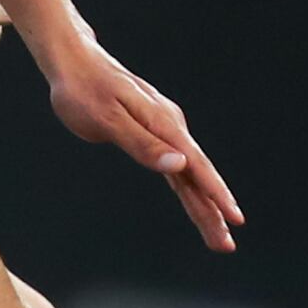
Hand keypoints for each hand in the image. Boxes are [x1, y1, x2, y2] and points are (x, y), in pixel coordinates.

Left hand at [42, 35, 241, 251]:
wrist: (73, 61)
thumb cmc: (84, 90)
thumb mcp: (107, 120)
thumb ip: (142, 145)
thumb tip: (179, 165)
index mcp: (163, 124)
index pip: (196, 166)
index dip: (215, 194)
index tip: (234, 218)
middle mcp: (170, 127)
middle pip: (197, 176)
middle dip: (213, 212)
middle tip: (226, 246)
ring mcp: (163, 129)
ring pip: (188, 174)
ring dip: (203, 205)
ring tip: (218, 234)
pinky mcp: (153, 131)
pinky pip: (176, 167)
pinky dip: (188, 188)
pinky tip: (197, 202)